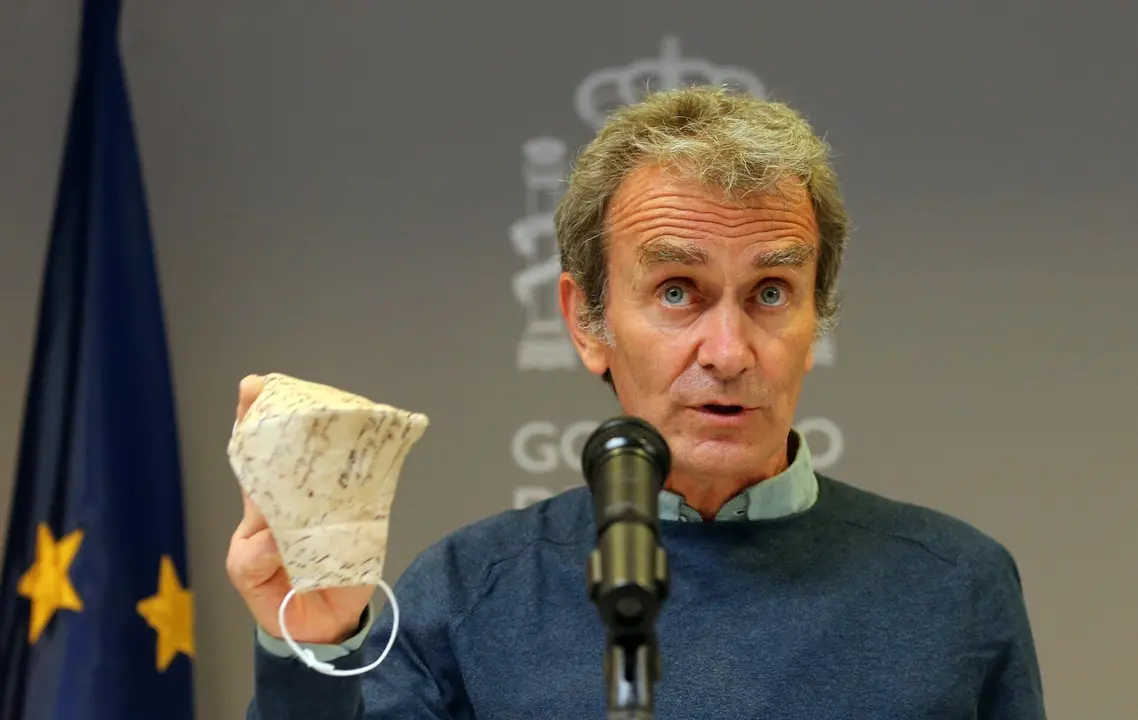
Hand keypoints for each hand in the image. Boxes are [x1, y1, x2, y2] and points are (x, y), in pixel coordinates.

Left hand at [225, 374, 375, 643]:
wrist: (322, 627)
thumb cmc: (279, 597)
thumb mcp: (249, 576)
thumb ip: (252, 557)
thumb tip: (275, 534)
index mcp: (263, 507)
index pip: (254, 457)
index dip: (250, 422)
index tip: (252, 388)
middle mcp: (295, 496)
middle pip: (290, 447)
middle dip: (285, 413)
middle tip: (283, 386)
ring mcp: (329, 503)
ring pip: (325, 461)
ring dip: (326, 432)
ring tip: (328, 404)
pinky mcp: (360, 514)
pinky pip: (361, 485)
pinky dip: (364, 462)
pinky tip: (368, 438)